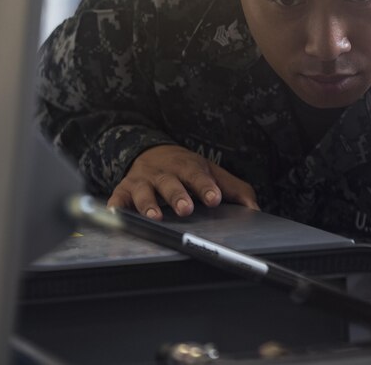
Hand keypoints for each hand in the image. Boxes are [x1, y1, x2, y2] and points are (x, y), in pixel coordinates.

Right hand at [107, 144, 259, 218]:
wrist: (152, 152)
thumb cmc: (187, 169)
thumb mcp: (211, 173)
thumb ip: (234, 190)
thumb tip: (255, 209)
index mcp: (188, 167)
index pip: (199, 175)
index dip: (206, 187)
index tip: (214, 199)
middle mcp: (165, 173)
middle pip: (171, 183)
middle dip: (178, 195)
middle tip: (186, 209)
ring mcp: (143, 181)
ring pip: (144, 192)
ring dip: (148, 204)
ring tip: (155, 217)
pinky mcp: (124, 190)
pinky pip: (117, 198)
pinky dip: (115, 206)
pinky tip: (115, 214)